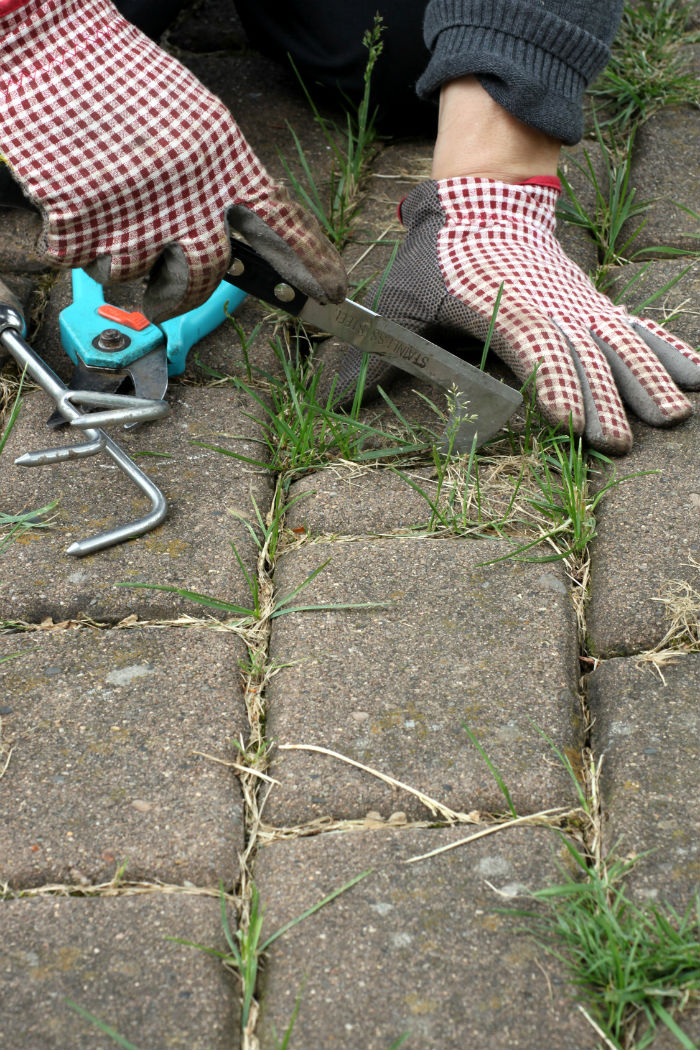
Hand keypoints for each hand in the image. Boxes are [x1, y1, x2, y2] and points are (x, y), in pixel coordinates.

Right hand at [0, 0, 345, 319]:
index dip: (312, 261)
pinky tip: (73, 196)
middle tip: (165, 284)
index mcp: (223, 166)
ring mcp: (135, 218)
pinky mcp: (81, 227)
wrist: (53, 49)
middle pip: (203, 280)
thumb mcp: (196, 124)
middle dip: (181, 291)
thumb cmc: (124, 83)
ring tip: (104, 200)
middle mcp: (188, 200)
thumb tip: (232, 233)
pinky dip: (69, 237)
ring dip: (114, 250)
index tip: (333, 291)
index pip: (284, 223)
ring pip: (131, 274)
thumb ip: (219, 180)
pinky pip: (78, 261)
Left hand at [330, 177, 699, 453]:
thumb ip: (376, 353)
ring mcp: (577, 303)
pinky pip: (635, 325)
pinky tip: (696, 375)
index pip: (534, 351)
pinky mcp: (592, 302)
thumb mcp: (400, 301)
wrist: (481, 197)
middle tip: (626, 440)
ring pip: (620, 339)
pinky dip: (668, 347)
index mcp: (504, 309)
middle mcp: (549, 307)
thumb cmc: (438, 257)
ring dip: (647, 376)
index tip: (572, 422)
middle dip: (607, 397)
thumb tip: (332, 400)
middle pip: (585, 353)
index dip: (554, 385)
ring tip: (674, 414)